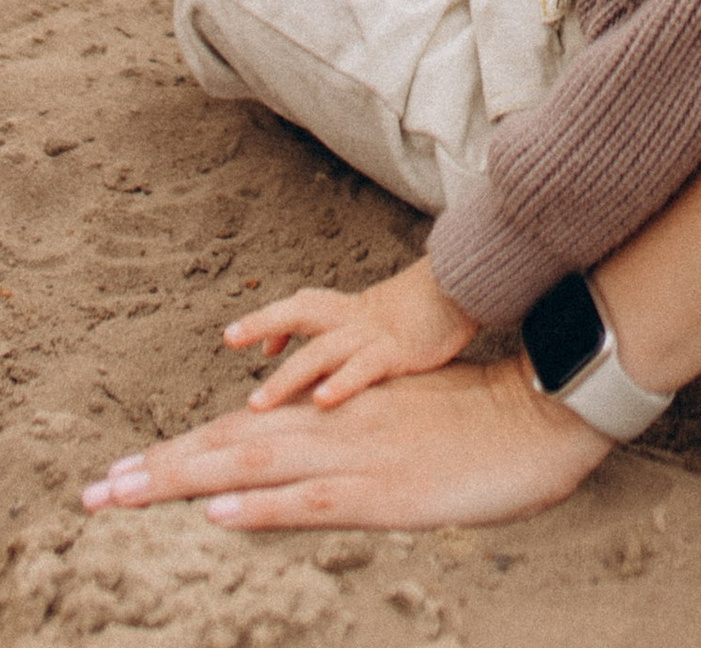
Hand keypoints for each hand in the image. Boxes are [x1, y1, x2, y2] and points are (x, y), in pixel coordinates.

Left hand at [81, 355, 611, 531]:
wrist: (537, 416)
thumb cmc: (475, 427)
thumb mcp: (399, 432)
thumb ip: (347, 446)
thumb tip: (302, 474)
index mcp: (332, 417)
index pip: (237, 434)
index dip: (176, 454)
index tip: (119, 475)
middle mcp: (330, 428)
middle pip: (227, 445)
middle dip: (156, 469)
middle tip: (91, 491)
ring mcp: (354, 456)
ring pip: (252, 463)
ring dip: (182, 479)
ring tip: (123, 494)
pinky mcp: (382, 488)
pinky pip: (311, 499)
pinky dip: (261, 505)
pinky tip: (217, 510)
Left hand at [221, 254, 478, 409]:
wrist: (471, 297)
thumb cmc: (421, 322)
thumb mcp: (380, 332)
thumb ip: (344, 354)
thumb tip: (309, 386)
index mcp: (349, 312)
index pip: (300, 308)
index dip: (267, 320)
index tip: (234, 338)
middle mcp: (354, 318)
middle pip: (301, 312)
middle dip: (264, 322)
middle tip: (229, 337)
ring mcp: (375, 334)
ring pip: (323, 349)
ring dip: (288, 375)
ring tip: (257, 402)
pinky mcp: (399, 351)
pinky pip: (365, 367)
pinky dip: (341, 383)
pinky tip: (320, 402)